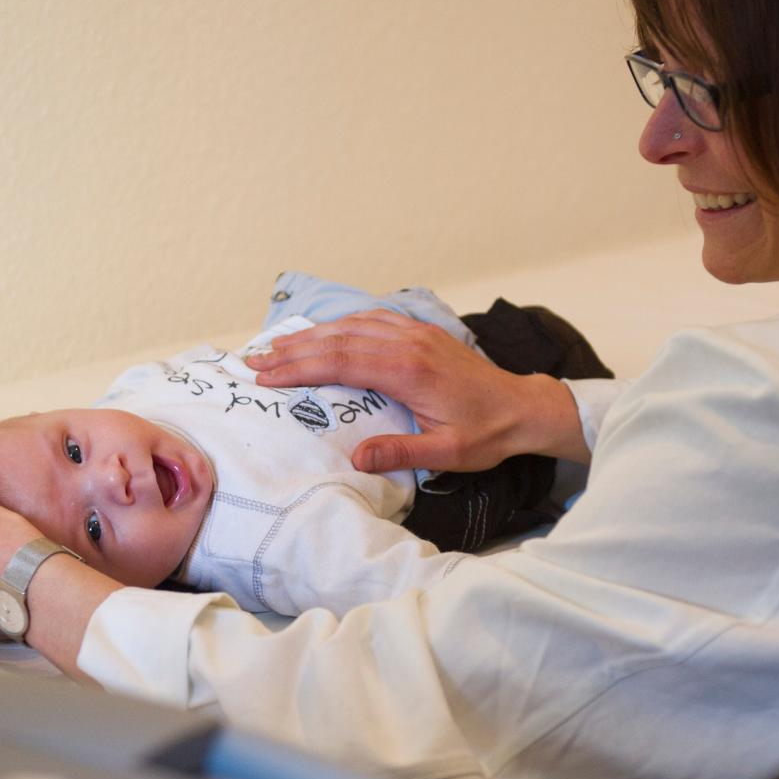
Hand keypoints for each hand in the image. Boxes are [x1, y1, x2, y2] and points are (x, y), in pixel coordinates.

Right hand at [245, 310, 587, 470]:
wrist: (524, 407)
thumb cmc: (487, 434)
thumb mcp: (447, 455)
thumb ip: (400, 453)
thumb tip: (356, 458)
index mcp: (409, 371)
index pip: (340, 362)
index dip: (298, 367)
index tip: (266, 375)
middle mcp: (408, 344)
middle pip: (338, 339)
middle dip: (292, 349)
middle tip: (254, 359)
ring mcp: (415, 333)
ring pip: (352, 325)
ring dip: (312, 334)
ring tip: (278, 346)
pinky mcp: (422, 333)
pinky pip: (374, 320)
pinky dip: (343, 324)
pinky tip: (326, 332)